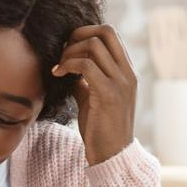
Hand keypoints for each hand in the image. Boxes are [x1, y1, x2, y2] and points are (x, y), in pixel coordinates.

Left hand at [51, 24, 137, 165]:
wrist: (112, 155)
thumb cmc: (101, 128)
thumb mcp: (93, 97)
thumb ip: (85, 80)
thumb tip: (68, 67)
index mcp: (127, 71)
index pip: (111, 34)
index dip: (86, 34)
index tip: (68, 48)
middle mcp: (128, 73)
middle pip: (106, 31)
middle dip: (79, 34)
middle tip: (62, 51)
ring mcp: (121, 82)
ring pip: (94, 44)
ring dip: (70, 51)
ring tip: (59, 67)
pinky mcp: (108, 93)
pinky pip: (85, 65)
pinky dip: (67, 65)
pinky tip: (57, 75)